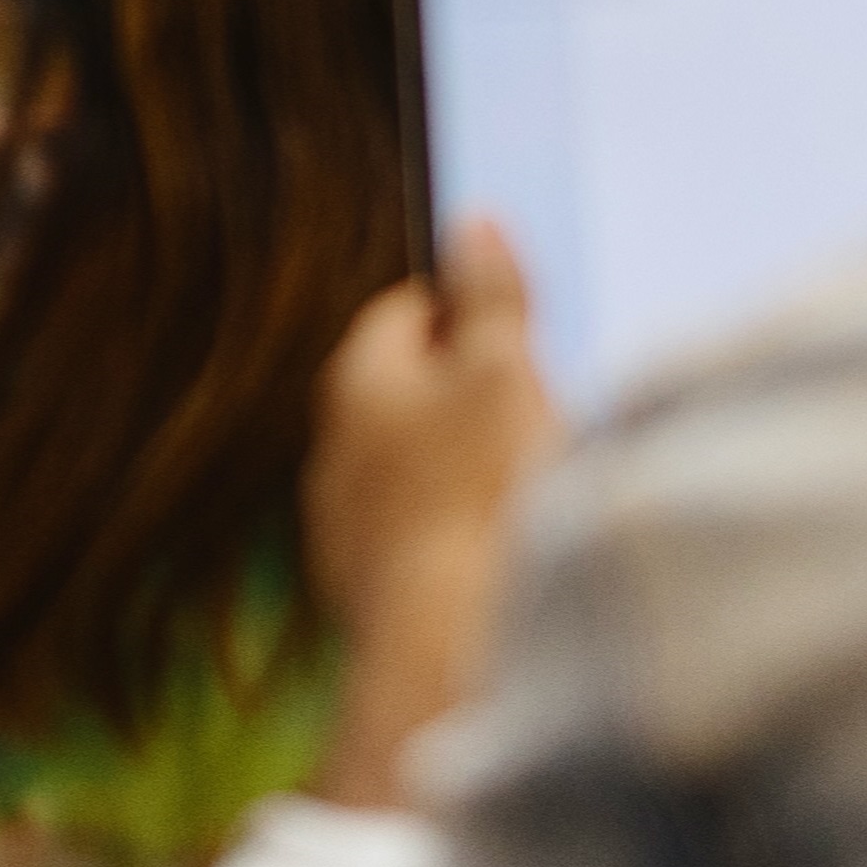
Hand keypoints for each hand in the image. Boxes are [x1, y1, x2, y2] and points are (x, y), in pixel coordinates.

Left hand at [301, 219, 562, 799]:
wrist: (449, 645)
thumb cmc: (482, 489)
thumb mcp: (504, 367)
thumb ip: (490, 292)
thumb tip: (473, 221)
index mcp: (358, 381)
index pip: (403, 312)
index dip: (463, 310)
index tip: (515, 330)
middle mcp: (333, 450)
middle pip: (403, 393)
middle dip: (462, 392)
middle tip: (533, 406)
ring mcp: (342, 528)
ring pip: (404, 471)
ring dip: (454, 468)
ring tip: (523, 486)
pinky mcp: (364, 594)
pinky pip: (411, 538)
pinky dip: (449, 533)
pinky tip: (497, 552)